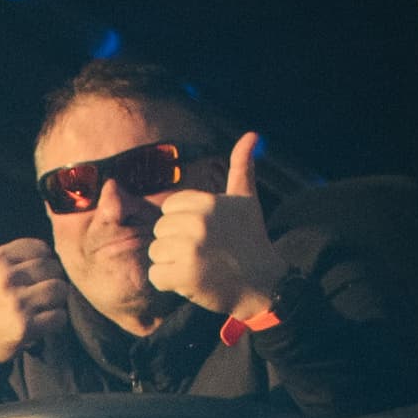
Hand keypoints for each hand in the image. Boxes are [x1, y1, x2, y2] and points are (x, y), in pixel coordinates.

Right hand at [0, 190, 60, 370]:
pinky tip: (38, 324)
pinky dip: (54, 322)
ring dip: (55, 302)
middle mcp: (4, 277)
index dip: (39, 263)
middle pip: (54, 268)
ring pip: (60, 290)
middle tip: (34, 294)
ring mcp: (15, 302)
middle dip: (49, 281)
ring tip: (39, 307)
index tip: (27, 276)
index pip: (41, 249)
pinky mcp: (24, 327)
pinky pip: (59, 317)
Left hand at [147, 129, 281, 318]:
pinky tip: (192, 282)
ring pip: (156, 252)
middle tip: (204, 254)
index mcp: (207, 202)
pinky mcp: (185, 275)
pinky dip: (170, 283)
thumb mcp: (246, 200)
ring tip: (199, 267)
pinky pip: (155, 276)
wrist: (262, 284)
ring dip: (172, 264)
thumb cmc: (251, 240)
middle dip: (176, 244)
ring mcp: (191, 249)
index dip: (183, 223)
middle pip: (160, 230)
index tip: (206, 234)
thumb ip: (242, 166)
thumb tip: (251, 134)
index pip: (169, 208)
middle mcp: (198, 222)